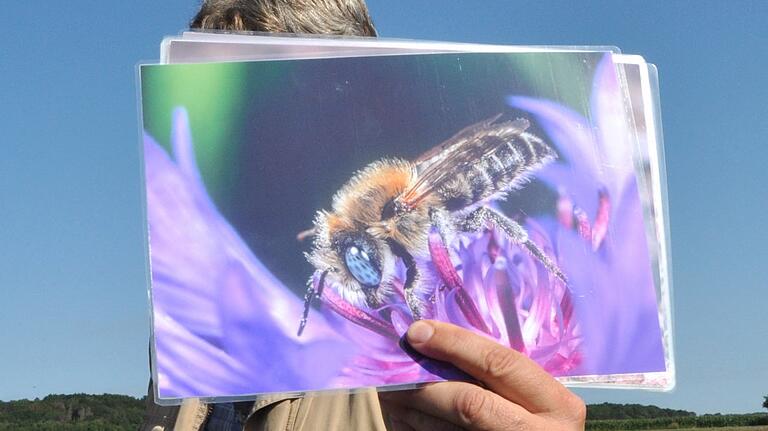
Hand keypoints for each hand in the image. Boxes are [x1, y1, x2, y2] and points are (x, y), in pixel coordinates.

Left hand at [379, 320, 585, 430]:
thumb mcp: (536, 398)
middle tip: (391, 371)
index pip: (500, 364)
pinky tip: (402, 419)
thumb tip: (436, 340)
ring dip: (411, 411)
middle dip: (423, 385)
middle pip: (468, 402)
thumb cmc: (538, 422)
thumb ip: (500, 375)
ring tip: (388, 393)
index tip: (418, 332)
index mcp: (556, 404)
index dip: (455, 344)